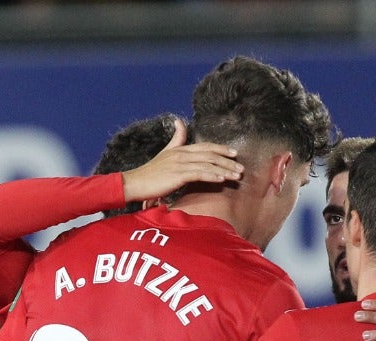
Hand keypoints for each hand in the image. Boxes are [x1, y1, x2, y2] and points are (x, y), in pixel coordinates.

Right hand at [121, 119, 243, 203]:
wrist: (134, 182)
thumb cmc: (149, 173)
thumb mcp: (164, 153)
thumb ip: (175, 138)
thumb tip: (179, 121)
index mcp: (180, 149)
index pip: (205, 147)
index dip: (221, 149)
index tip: (234, 153)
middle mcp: (181, 154)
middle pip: (210, 155)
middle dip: (227, 161)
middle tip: (241, 168)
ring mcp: (180, 163)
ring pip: (207, 164)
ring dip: (224, 170)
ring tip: (236, 176)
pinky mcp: (177, 175)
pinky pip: (199, 174)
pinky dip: (211, 175)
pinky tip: (221, 179)